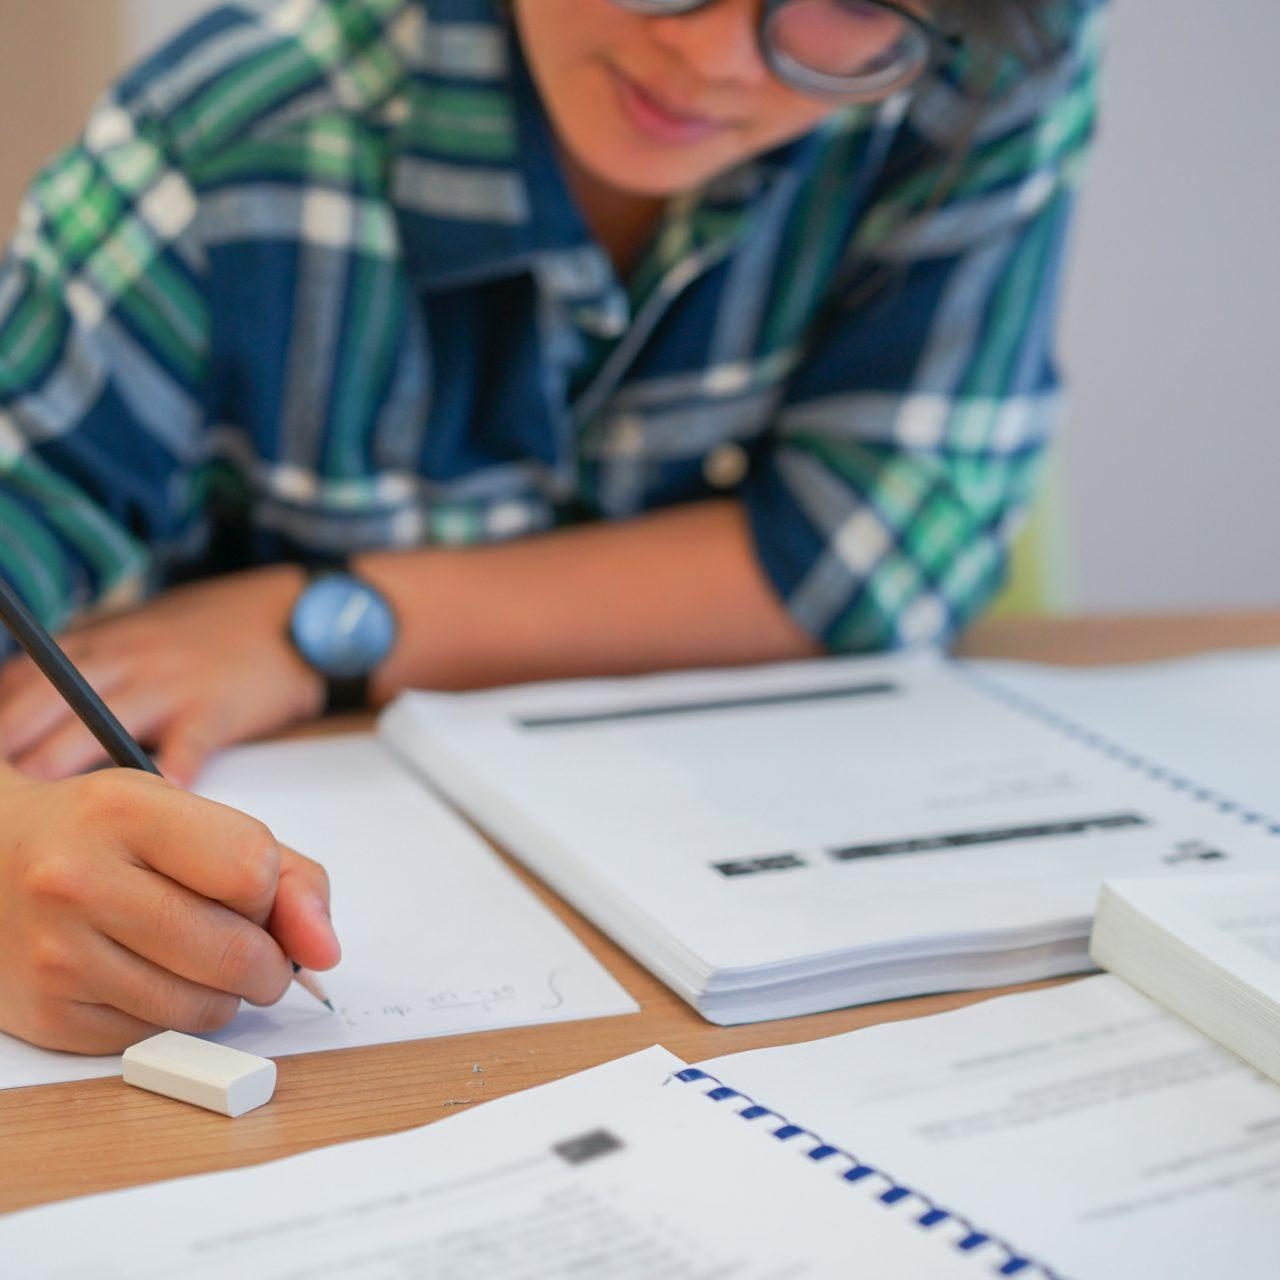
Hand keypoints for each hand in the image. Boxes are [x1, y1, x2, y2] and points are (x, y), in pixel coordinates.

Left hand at [0, 566, 323, 785]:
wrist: (291, 616)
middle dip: (6, 762)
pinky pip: (185, 747)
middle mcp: (120, 660)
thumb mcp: (132, 636)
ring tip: (37, 822)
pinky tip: (146, 811)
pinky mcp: (215, 707)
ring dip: (59, 776)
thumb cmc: (205, 638)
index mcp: (93, 644)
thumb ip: (80, 672)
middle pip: (40, 711)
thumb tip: (20, 721)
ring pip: (96, 728)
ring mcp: (167, 683)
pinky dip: (166, 780)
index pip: (16, 685)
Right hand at [0, 764, 340, 1053]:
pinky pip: (156, 1038)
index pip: (253, 870)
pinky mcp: (46, 1015)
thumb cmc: (108, 834)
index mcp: (125, 812)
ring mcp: (55, 954)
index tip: (249, 889)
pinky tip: (146, 976)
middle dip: (268, 962)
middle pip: (237, 953)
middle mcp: (79, 880)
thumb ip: (284, 872)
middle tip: (253, 949)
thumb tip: (326, 951)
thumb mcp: (191, 818)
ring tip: (197, 957)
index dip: (269, 891)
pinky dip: (173, 1016)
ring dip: (226, 995)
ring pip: (205, 1008)